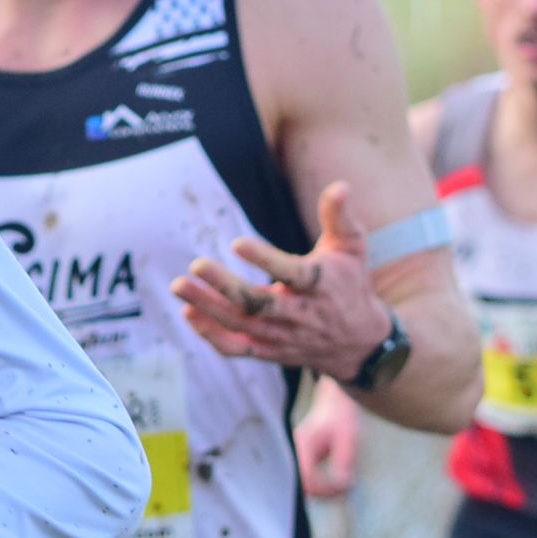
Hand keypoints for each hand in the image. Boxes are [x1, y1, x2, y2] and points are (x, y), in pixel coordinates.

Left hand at [171, 182, 392, 378]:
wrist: (358, 342)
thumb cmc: (349, 283)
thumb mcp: (351, 247)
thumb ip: (340, 217)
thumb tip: (340, 186)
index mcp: (320, 285)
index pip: (292, 274)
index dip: (265, 260)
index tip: (237, 243)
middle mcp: (300, 314)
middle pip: (258, 304)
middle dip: (225, 286)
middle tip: (195, 265)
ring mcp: (282, 336)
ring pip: (241, 325)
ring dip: (207, 307)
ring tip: (179, 286)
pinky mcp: (269, 351)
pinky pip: (236, 348)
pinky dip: (211, 334)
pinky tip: (189, 312)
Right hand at [294, 377, 362, 498]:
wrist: (333, 399)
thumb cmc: (339, 415)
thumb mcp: (347, 438)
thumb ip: (344, 463)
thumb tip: (343, 485)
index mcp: (303, 446)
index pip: (307, 479)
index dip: (325, 490)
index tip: (342, 488)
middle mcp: (294, 451)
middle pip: (301, 484)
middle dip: (323, 492)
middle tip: (342, 491)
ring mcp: (295, 453)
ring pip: (302, 482)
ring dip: (321, 488)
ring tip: (339, 486)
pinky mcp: (299, 456)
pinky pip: (305, 476)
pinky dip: (318, 482)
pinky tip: (331, 481)